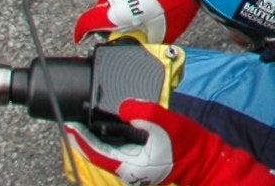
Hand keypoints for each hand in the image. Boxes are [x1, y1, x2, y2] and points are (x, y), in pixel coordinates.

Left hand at [66, 102, 274, 185]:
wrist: (205, 158)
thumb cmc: (188, 145)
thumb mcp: (167, 124)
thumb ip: (146, 113)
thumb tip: (125, 106)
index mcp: (129, 164)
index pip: (96, 152)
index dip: (80, 138)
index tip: (69, 124)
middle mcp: (128, 169)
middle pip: (97, 153)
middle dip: (84, 138)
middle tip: (74, 121)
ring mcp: (134, 166)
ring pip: (106, 152)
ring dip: (96, 138)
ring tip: (87, 123)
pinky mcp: (141, 161)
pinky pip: (117, 150)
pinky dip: (109, 139)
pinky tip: (110, 128)